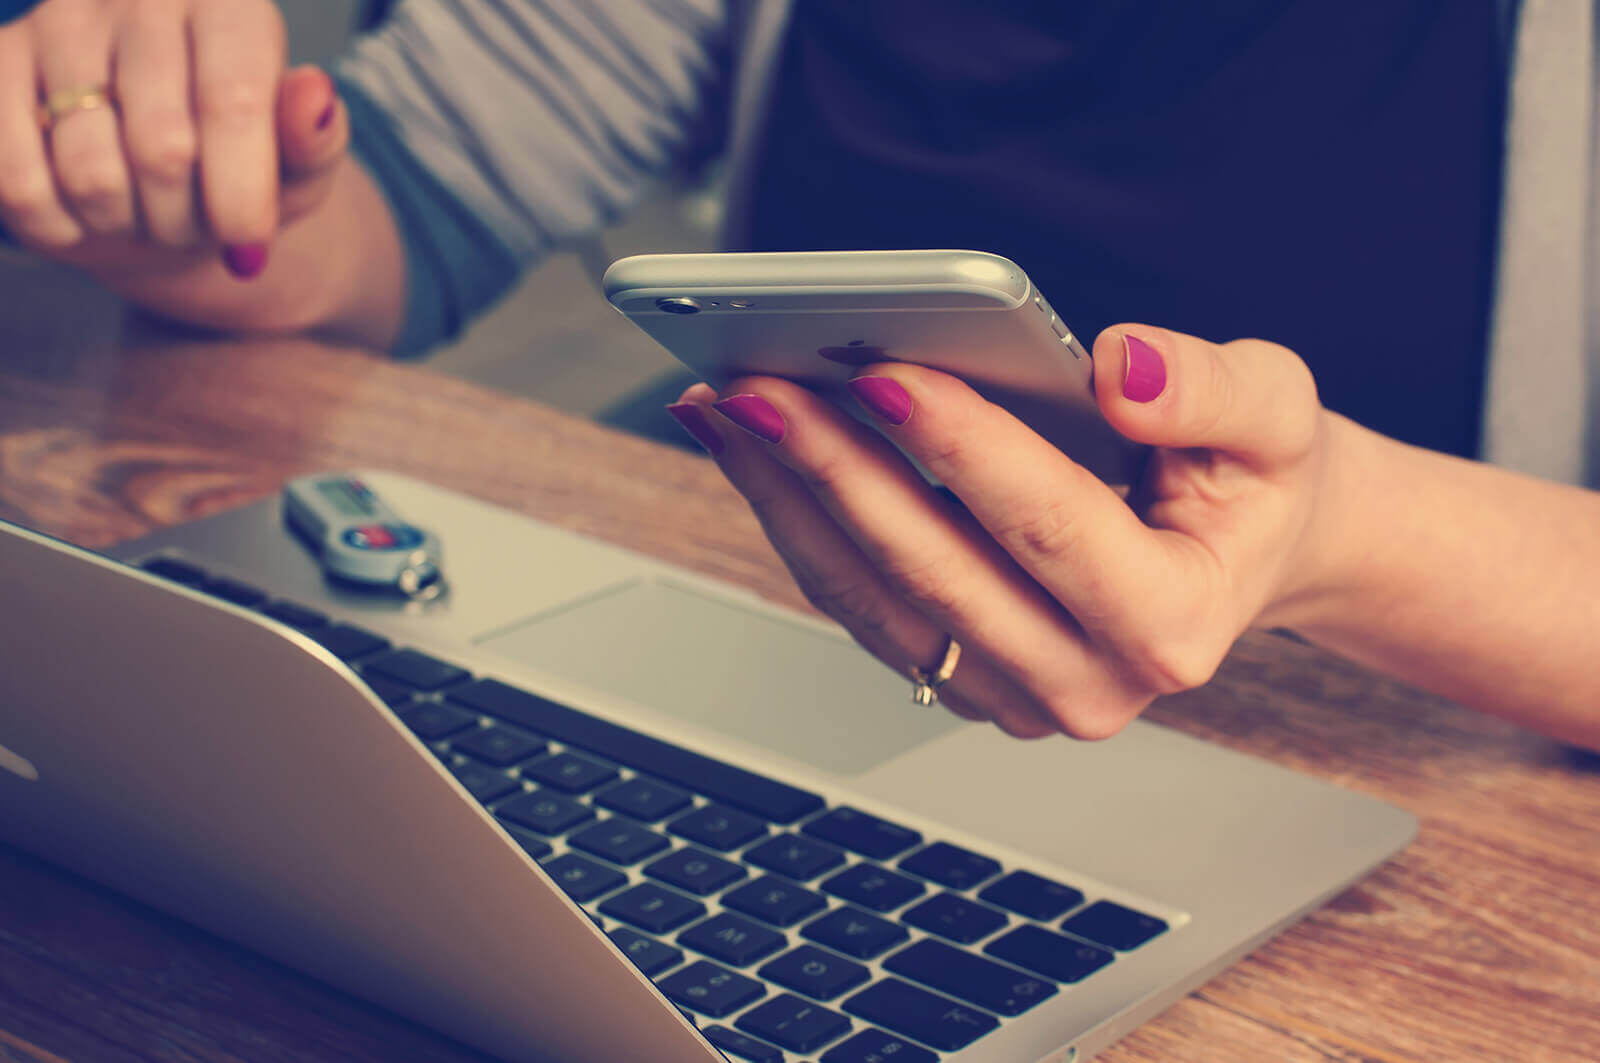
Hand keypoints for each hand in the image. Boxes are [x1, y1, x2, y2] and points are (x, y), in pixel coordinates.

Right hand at [0, 0, 346, 279]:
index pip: (231, 103)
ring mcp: (59, 23)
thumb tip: (314, 96)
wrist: (161, 182)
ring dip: (127, 224)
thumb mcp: (298, 167)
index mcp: (228, 5)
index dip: (240, 193)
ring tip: (146, 210)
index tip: (248, 244)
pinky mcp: (0, 63)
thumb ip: (314, 140)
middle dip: (186, 219)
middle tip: (195, 223)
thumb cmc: (240, 168)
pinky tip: (87, 213)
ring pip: (91, 174)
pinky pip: (17, 181)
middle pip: (162, 149)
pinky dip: (60, 225)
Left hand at [667, 326, 1337, 739]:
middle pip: (935, 573)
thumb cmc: (1252, 480)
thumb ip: (1212, 390)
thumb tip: (1120, 370)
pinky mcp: (960, 678)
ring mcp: (1014, 694)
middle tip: (758, 385)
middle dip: (837, 470)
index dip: (963, 449)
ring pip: (873, 599)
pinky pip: (858, 605)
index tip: (884, 373)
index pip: (1049, 528)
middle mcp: (1087, 685)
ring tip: (728, 407)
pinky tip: (754, 448)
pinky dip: (798, 521)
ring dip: (790, 499)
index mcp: (1173, 624)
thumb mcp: (1276, 415)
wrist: (1238, 551)